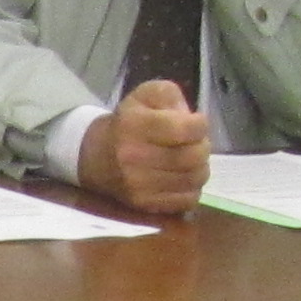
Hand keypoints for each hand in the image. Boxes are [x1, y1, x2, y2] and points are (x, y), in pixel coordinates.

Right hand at [76, 81, 212, 215]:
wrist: (98, 157)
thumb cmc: (130, 122)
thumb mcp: (146, 95)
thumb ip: (171, 95)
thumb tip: (189, 117)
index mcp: (134, 125)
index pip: (186, 129)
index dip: (200, 124)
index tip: (196, 122)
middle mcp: (134, 157)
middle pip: (194, 156)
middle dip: (202, 146)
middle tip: (194, 142)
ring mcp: (139, 185)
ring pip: (194, 179)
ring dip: (200, 167)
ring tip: (189, 159)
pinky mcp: (145, 205)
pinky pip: (187, 200)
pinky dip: (192, 187)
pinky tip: (182, 176)